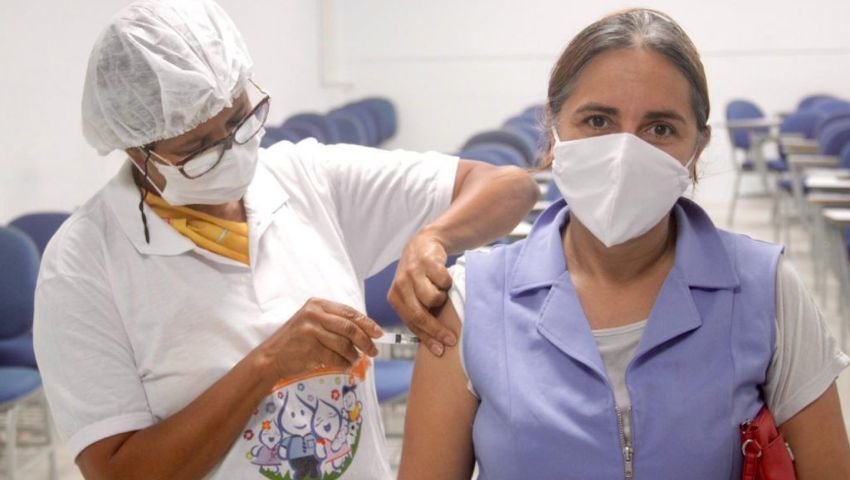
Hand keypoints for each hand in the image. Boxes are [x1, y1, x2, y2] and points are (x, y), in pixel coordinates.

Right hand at [257, 298, 382, 378]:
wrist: (271, 357)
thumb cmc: (295, 340)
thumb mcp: (312, 322)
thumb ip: (335, 322)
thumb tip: (365, 331)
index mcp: (318, 304)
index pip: (349, 312)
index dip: (367, 323)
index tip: (379, 333)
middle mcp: (314, 314)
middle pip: (350, 328)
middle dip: (366, 341)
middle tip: (374, 351)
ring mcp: (311, 332)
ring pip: (345, 345)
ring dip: (354, 355)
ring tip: (355, 360)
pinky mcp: (310, 349)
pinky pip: (336, 358)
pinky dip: (344, 364)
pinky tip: (344, 366)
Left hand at [388, 230, 456, 356]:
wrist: (424, 244)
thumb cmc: (419, 276)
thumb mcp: (412, 295)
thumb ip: (417, 313)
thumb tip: (433, 343)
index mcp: (394, 297)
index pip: (411, 323)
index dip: (427, 338)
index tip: (440, 350)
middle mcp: (400, 285)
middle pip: (420, 315)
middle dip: (437, 329)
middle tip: (451, 339)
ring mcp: (413, 272)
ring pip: (433, 298)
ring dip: (441, 297)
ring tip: (440, 290)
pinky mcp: (426, 261)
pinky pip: (443, 281)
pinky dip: (447, 281)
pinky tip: (443, 277)